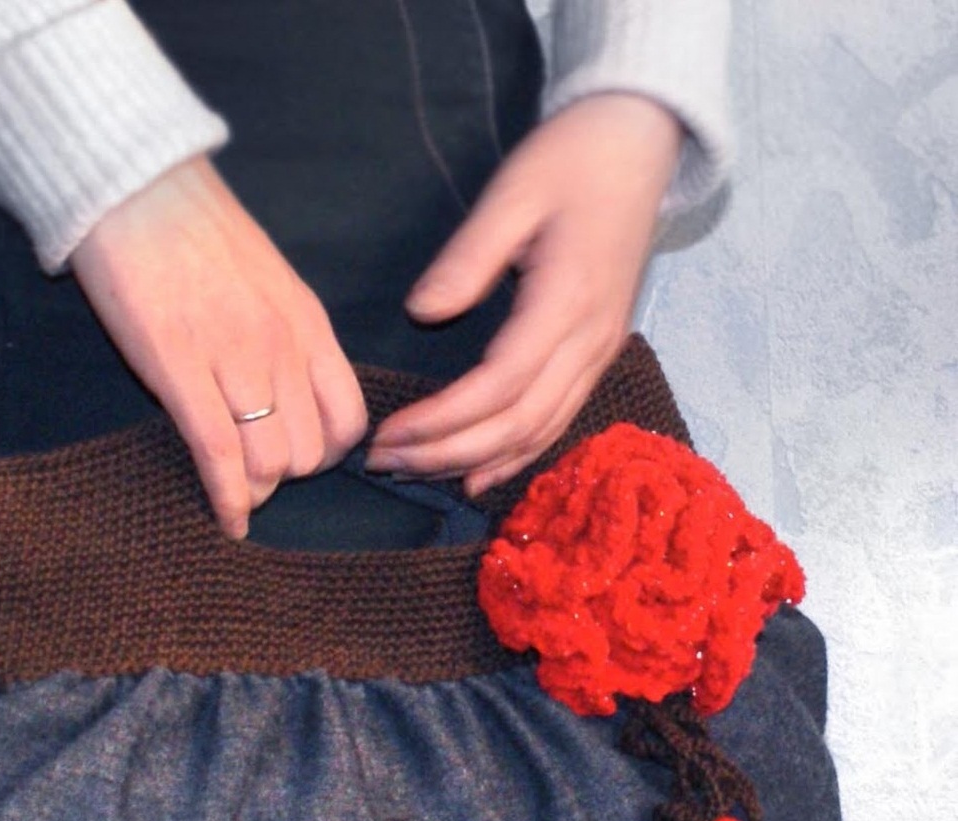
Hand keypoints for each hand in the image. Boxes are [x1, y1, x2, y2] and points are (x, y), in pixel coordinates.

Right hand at [70, 156, 367, 537]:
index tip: (297, 458)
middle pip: (309, 453)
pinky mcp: (176, 365)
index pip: (348, 420)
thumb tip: (291, 400)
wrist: (132, 186)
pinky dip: (227, 501)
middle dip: (285, 477)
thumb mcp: (268, 284)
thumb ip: (287, 342)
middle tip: (253, 473)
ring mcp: (231, 355)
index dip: (328, 455)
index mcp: (307, 323)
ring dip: (254, 491)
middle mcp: (280, 344)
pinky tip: (228, 520)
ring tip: (235, 492)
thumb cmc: (194, 236)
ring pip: (269, 463)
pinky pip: (218, 455)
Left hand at [365, 93, 681, 494]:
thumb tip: (422, 311)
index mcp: (566, 302)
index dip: (440, 421)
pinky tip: (475, 475)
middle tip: (384, 463)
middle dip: (446, 453)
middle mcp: (590, 342)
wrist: (640, 141)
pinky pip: (555, 423)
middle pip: (516, 425)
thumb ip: (469, 257)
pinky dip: (513, 456)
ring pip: (537, 434)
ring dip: (473, 463)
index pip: (498, 387)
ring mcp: (599, 353)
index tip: (386, 434)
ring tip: (414, 472)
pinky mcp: (598, 355)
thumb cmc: (573, 158)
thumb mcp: (514, 191)